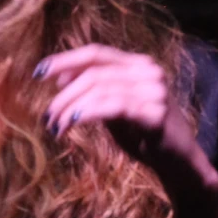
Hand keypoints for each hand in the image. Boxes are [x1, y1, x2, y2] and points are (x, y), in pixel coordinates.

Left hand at [35, 45, 216, 192]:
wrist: (179, 164)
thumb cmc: (145, 136)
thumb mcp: (115, 109)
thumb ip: (94, 91)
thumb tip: (60, 77)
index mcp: (139, 65)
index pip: (97, 53)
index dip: (66, 60)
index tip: (38, 73)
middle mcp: (149, 72)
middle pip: (94, 74)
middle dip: (64, 96)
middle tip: (48, 117)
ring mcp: (155, 92)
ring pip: (100, 90)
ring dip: (71, 109)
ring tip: (57, 127)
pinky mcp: (155, 114)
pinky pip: (114, 107)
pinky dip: (89, 113)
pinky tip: (73, 123)